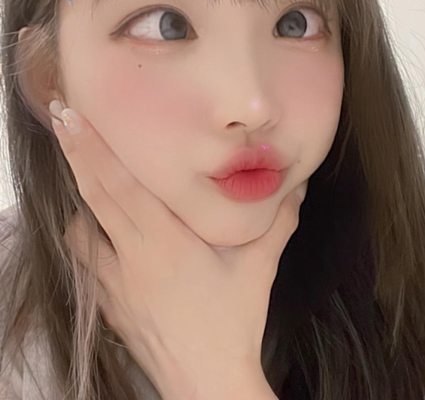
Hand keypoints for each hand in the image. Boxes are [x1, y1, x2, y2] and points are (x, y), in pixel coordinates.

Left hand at [50, 102, 304, 399]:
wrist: (206, 382)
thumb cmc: (233, 321)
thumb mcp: (260, 266)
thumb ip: (279, 220)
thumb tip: (299, 182)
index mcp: (166, 242)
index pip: (122, 186)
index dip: (95, 149)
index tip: (75, 118)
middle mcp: (132, 257)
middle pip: (94, 196)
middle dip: (75, 153)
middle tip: (60, 116)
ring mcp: (114, 282)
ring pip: (80, 230)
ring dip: (80, 197)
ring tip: (82, 170)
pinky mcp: (107, 303)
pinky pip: (85, 260)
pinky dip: (85, 237)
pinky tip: (96, 230)